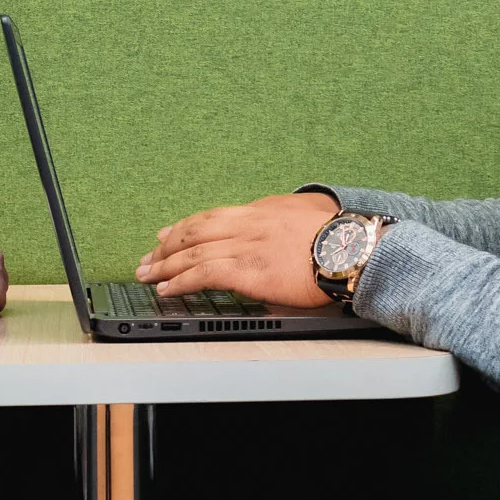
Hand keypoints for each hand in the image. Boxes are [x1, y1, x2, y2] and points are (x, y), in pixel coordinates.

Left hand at [135, 191, 338, 305]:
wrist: (352, 247)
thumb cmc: (341, 235)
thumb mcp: (309, 213)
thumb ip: (286, 218)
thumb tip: (279, 227)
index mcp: (261, 210)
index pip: (212, 216)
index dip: (185, 227)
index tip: (168, 234)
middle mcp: (247, 224)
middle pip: (194, 231)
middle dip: (167, 245)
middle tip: (148, 257)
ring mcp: (245, 246)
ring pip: (192, 252)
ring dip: (165, 265)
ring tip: (147, 275)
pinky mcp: (247, 270)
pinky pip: (202, 274)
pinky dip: (180, 282)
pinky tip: (168, 289)